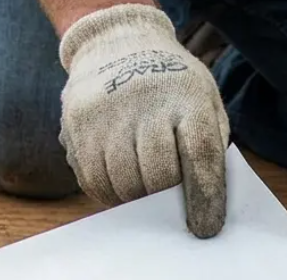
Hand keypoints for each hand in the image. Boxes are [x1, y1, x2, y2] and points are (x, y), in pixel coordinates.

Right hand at [57, 4, 228, 236]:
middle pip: (157, 176)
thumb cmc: (173, 88)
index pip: (200, 155)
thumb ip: (209, 148)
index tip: (205, 229)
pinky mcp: (77, 125)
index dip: (204, 198)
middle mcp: (144, 103)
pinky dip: (112, 194)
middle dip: (167, 202)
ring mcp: (106, 113)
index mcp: (187, 98)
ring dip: (138, 200)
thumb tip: (205, 207)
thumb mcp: (205, 103)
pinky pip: (95, 181)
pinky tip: (122, 185)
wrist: (119, 44)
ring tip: (146, 192)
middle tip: (171, 210)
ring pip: (123, 184)